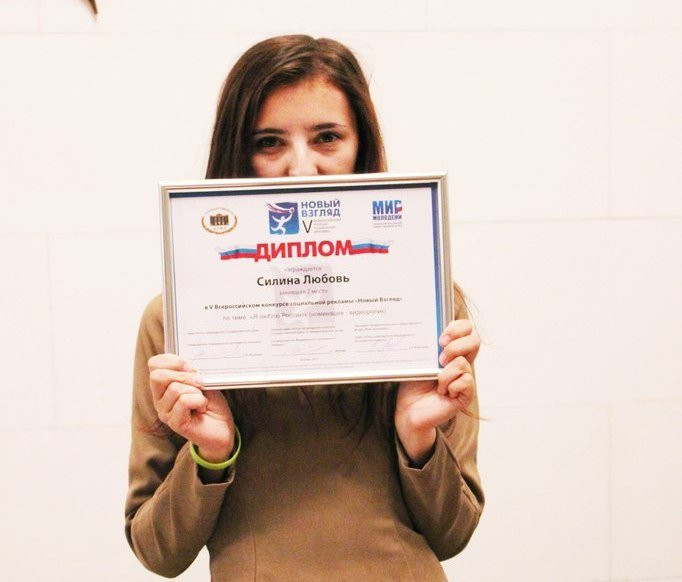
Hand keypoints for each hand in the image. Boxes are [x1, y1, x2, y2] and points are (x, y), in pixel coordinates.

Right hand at [148, 354, 234, 462]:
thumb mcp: (203, 381)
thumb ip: (192, 372)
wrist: (223, 428)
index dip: (172, 360)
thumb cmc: (212, 405)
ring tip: (202, 400)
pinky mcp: (174, 422)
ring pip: (175, 389)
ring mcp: (165, 412)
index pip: (154, 364)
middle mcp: (160, 398)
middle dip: (183, 375)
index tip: (191, 366)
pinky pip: (183, 401)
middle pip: (157, 376)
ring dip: (195, 391)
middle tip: (199, 381)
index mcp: (164, 386)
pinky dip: (198, 401)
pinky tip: (202, 408)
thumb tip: (188, 364)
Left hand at [395, 319, 479, 464]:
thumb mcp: (420, 359)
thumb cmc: (413, 383)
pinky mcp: (467, 394)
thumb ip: (430, 345)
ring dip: (445, 374)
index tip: (441, 339)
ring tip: (437, 384)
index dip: (458, 328)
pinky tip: (443, 393)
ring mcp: (466, 377)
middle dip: (456, 347)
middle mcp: (462, 361)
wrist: (408, 408)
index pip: (466, 328)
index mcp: (452, 350)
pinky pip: (466, 381)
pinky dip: (450, 386)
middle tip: (440, 359)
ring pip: (464, 363)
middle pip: (475, 341)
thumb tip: (434, 331)